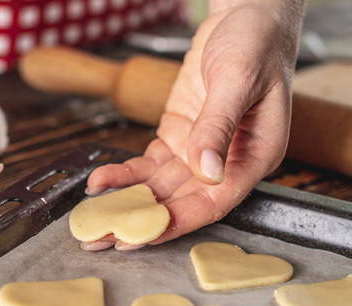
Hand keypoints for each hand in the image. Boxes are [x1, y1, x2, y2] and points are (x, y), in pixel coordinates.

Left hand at [85, 0, 303, 249]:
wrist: (247, 14)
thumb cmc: (257, 43)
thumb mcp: (238, 80)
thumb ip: (219, 125)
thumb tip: (207, 172)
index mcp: (255, 156)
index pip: (215, 202)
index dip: (178, 222)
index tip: (142, 236)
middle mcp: (228, 162)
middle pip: (183, 203)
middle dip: (143, 221)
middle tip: (105, 238)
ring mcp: (201, 151)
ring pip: (162, 188)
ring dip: (129, 202)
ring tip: (94, 218)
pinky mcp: (181, 137)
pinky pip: (150, 164)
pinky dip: (126, 173)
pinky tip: (101, 181)